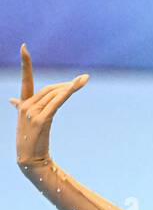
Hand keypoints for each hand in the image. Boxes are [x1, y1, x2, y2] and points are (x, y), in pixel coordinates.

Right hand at [10, 43, 88, 167]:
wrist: (30, 161)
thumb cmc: (29, 142)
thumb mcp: (25, 122)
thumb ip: (20, 107)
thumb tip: (12, 100)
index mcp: (22, 104)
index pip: (25, 80)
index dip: (25, 63)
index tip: (24, 47)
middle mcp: (26, 106)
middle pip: (49, 89)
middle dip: (66, 84)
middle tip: (83, 79)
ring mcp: (32, 113)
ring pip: (55, 95)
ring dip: (71, 87)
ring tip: (83, 80)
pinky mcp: (42, 120)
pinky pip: (56, 102)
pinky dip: (67, 93)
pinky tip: (75, 86)